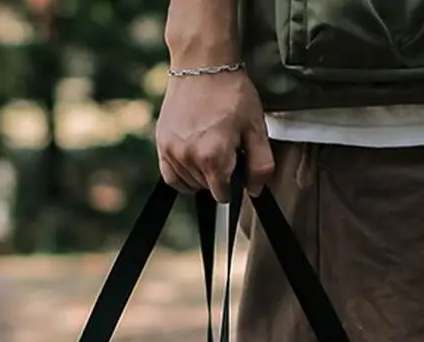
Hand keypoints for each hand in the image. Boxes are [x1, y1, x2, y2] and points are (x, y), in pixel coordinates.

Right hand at [155, 70, 274, 201]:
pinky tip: (193, 160)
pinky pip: (170, 176)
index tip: (236, 165)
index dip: (234, 184)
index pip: (223, 195)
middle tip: (225, 146)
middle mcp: (189, 156)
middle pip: (207, 188)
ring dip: (201, 174)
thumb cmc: (231, 93)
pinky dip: (182, 175)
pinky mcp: (162, 143)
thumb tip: (255, 191)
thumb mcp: (257, 129)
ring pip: (190, 183)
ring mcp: (172, 150)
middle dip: (219, 175)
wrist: (202, 63)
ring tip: (209, 145)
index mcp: (214, 156)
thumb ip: (260, 166)